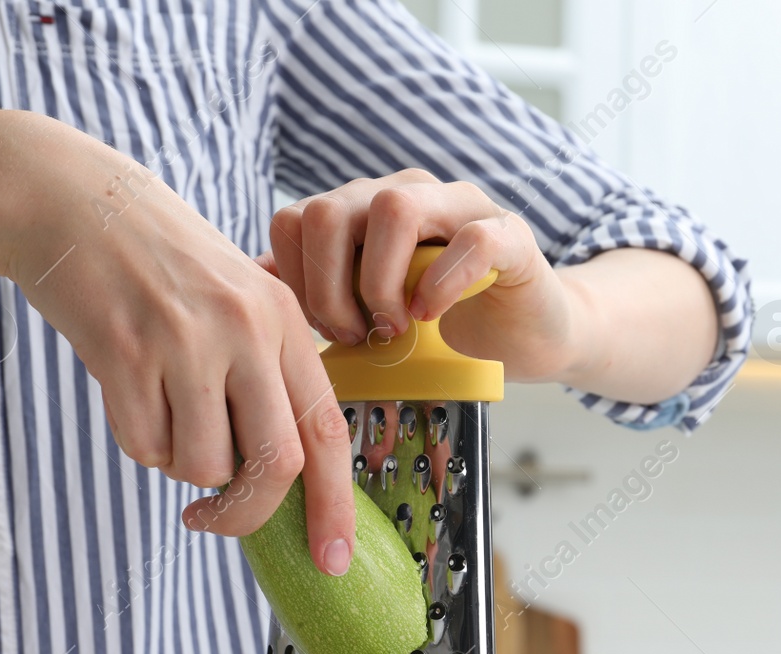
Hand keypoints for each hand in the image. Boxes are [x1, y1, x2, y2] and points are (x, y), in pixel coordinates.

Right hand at [0, 114, 354, 573]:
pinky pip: (145, 445)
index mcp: (285, 318)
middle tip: (212, 517)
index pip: (327, 429)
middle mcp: (246, 329)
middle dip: (245, 512)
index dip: (335, 504)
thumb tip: (284, 474)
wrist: (67, 200)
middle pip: (273, 464)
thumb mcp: (236, 294)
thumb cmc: (157, 260)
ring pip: (202, 464)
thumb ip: (267, 371)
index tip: (332, 559)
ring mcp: (185, 341)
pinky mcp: (124, 354)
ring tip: (160, 409)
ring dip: (180, 464)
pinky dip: (138, 440)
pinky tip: (127, 390)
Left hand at [261, 170, 587, 384]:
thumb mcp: (370, 309)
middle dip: (329, 289)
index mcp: (364, 208)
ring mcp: (461, 207)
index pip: (295, 219)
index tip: (326, 332)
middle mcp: (407, 192)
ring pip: (393, 207)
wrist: (527, 333)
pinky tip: (434, 315)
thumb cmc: (446, 325)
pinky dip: (443, 282)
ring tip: (395, 327)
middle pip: (329, 210)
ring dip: (380, 283)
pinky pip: (471, 239)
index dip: (298, 283)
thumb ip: (318, 288)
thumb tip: (253, 279)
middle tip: (357, 335)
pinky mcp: (511, 235)